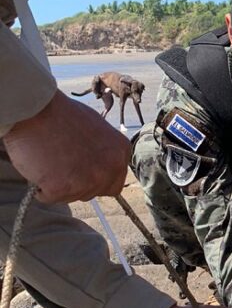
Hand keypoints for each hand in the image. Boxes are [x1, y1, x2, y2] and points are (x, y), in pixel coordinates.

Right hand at [3, 91, 128, 202]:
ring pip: (72, 197)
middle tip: (60, 164)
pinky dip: (41, 188)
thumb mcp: (97, 128)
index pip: (115, 182)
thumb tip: (102, 164)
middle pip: (95, 192)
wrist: (34, 109)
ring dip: (59, 185)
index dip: (95, 179)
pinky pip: (50, 198)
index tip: (81, 171)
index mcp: (121, 151)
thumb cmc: (60, 114)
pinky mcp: (63, 188)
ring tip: (48, 159)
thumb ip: (104, 149)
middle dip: (78, 183)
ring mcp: (89, 180)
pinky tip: (38, 166)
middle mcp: (110, 168)